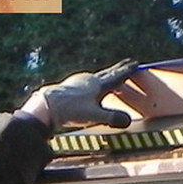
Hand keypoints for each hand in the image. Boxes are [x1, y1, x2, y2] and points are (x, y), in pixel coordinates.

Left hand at [24, 59, 139, 129]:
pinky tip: (91, 88)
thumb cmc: (71, 110)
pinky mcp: (70, 88)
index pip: (117, 76)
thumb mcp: (95, 116)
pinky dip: (95, 83)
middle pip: (108, 73)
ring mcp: (78, 82)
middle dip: (119, 69)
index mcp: (97, 84)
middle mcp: (88, 80)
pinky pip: (88, 82)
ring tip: (112, 76)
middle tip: (128, 63)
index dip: (127, 71)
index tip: (136, 64)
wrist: (45, 107)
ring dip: (107, 76)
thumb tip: (128, 120)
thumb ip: (113, 118)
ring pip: (97, 77)